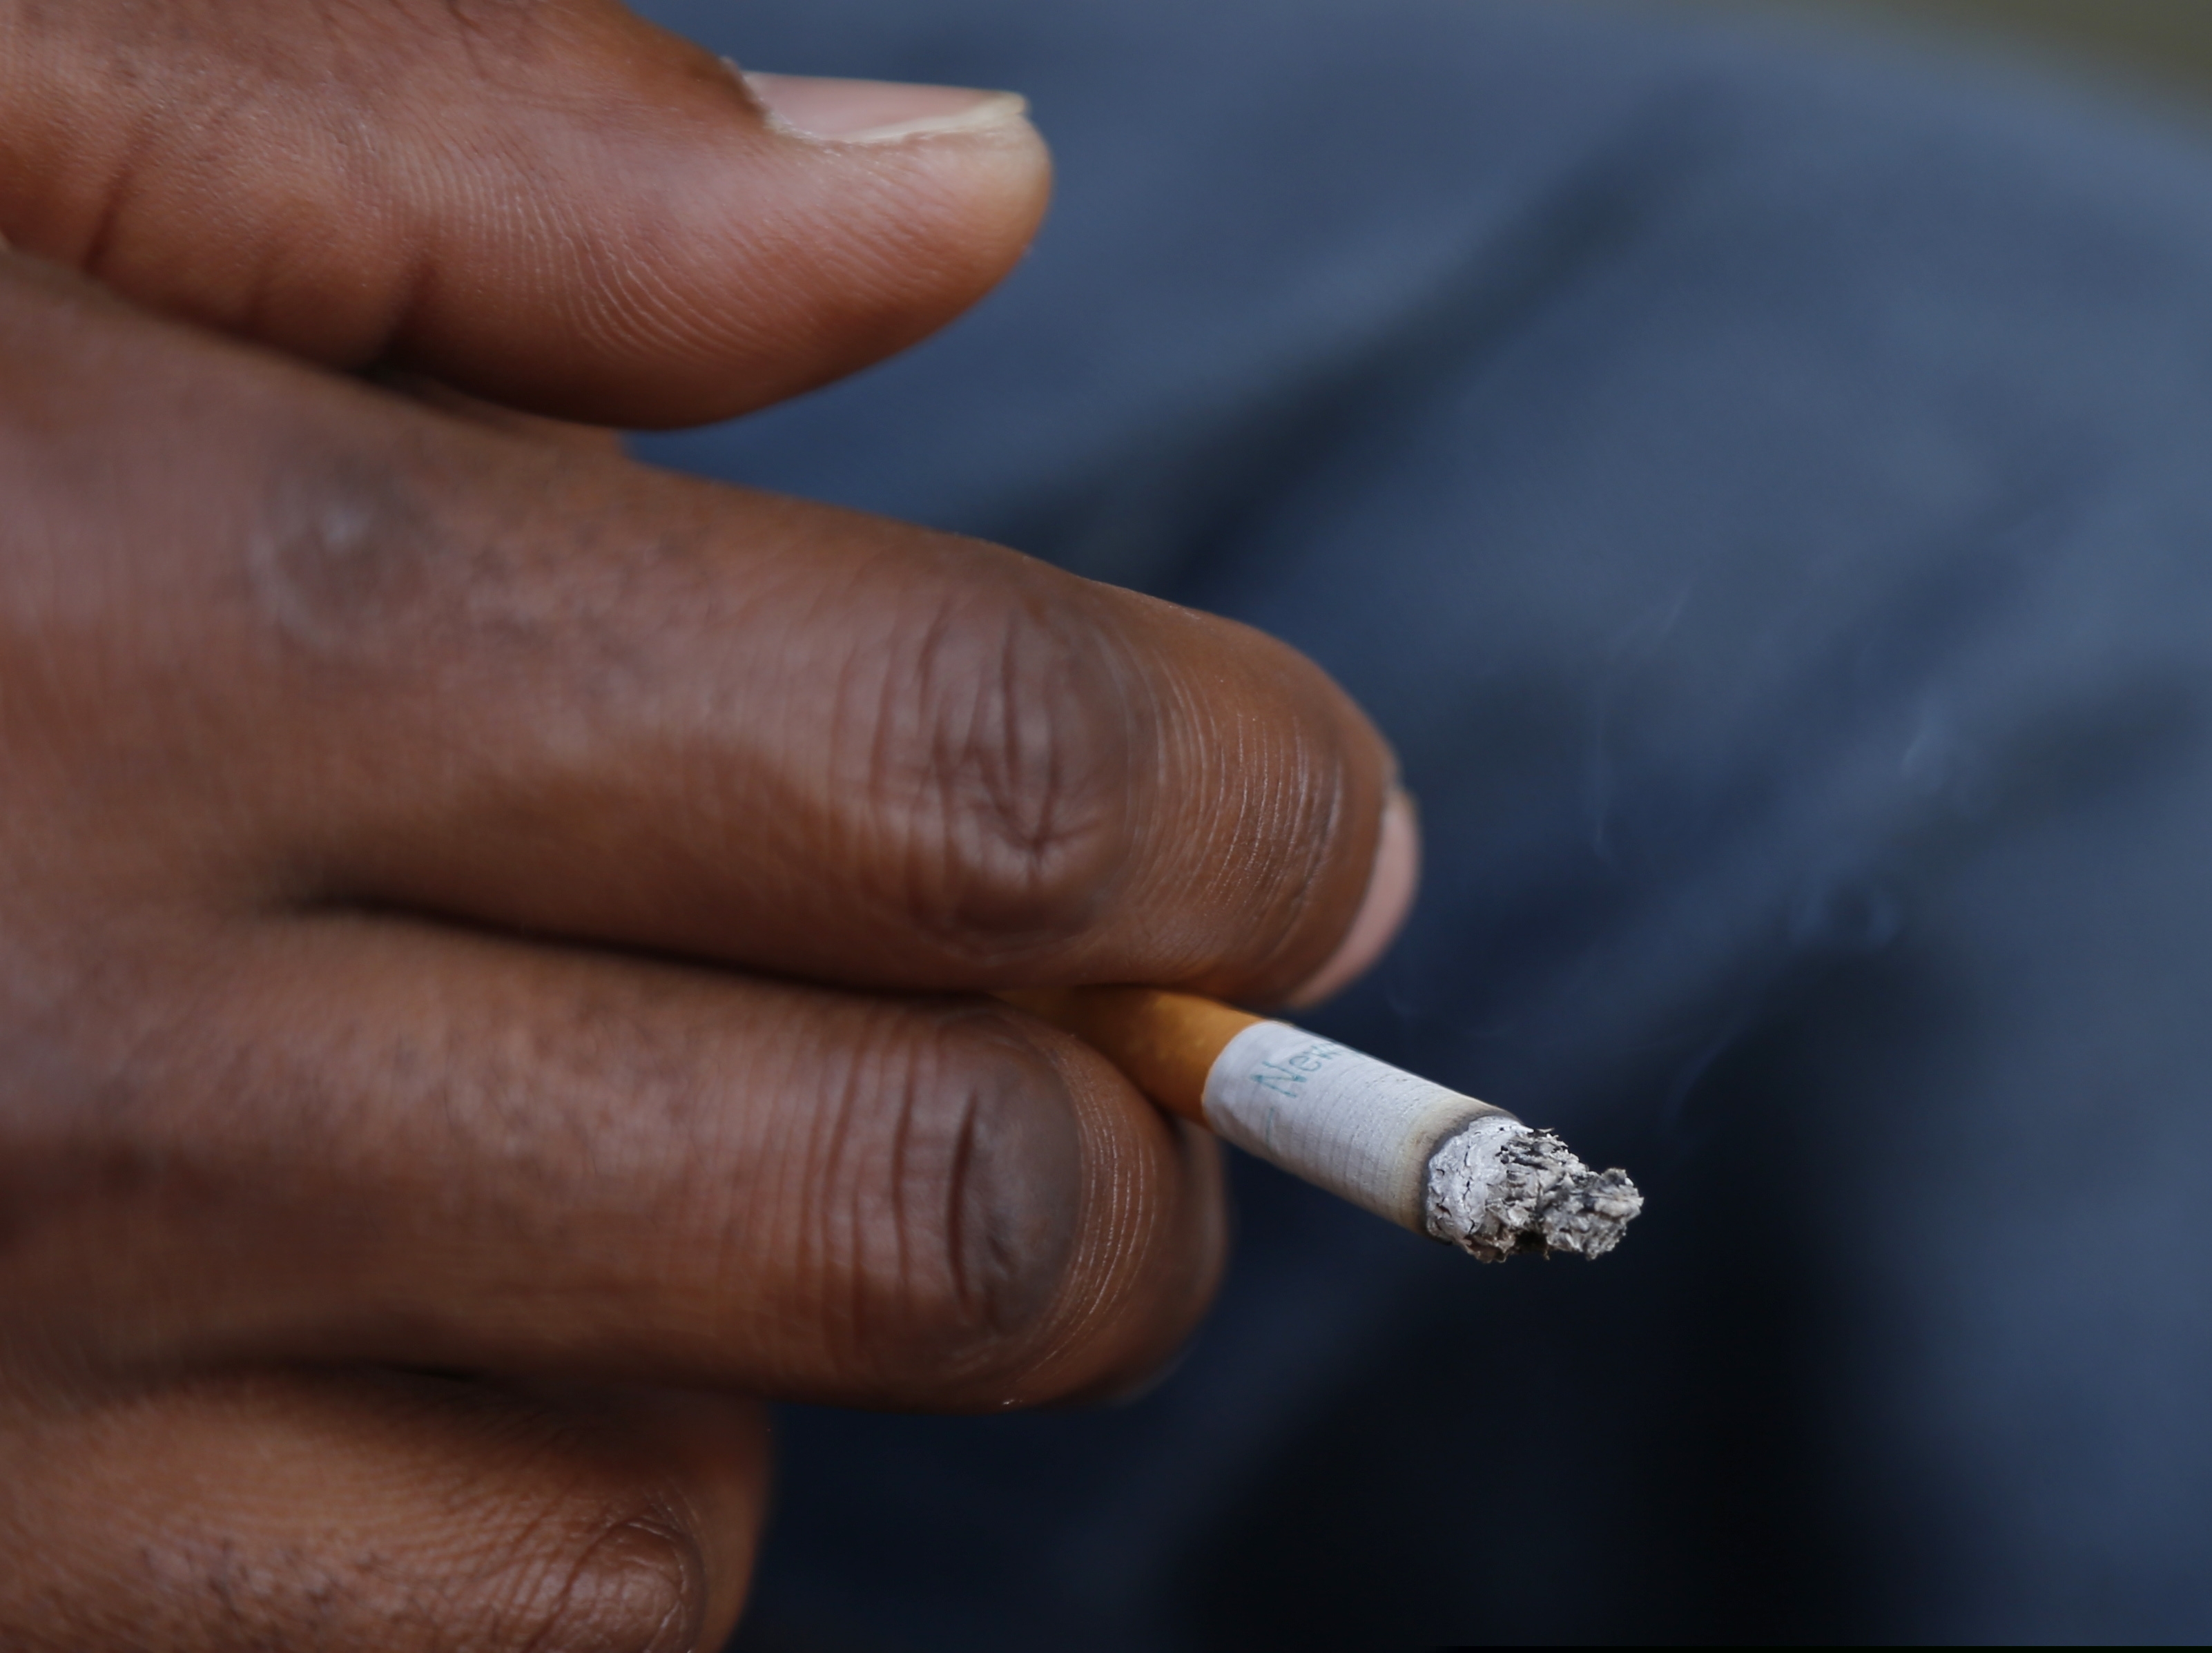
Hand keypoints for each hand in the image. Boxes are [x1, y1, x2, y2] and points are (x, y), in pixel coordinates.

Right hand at [0, 3, 1410, 1645]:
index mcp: (163, 613)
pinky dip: (545, 1504)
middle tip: (1142, 1055)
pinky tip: (417, 1307)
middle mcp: (86, 1078)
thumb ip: (478, 151)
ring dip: (780, 1335)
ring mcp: (1, 1438)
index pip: (970, 784)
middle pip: (930, 1220)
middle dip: (1132, 1159)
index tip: (1326, 842)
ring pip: (684, 1513)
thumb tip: (948, 202)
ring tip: (628, 1128)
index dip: (1240, 818)